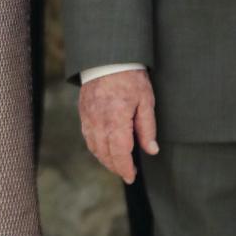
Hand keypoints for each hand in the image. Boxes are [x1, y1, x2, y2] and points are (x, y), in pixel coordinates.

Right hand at [78, 70, 158, 184]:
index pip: (119, 153)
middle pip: (105, 153)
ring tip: (117, 163)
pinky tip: (104, 149)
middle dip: (116, 167)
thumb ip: (147, 128)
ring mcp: (88, 117)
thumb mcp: (146, 101)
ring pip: (94, 147)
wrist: (108, 58)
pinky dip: (96, 147)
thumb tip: (151, 150)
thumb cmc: (130, 78)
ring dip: (105, 159)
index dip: (125, 168)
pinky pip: (87, 136)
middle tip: (127, 173)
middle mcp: (99, 121)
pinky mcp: (83, 113)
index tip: (131, 177)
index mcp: (117, 119)